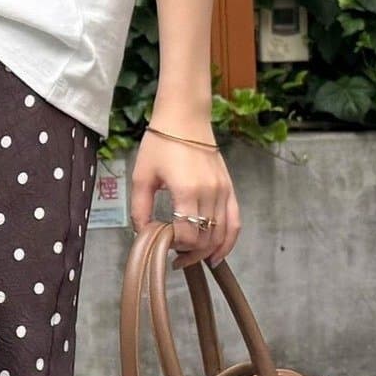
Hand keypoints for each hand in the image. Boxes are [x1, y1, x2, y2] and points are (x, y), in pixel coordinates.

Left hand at [130, 128, 240, 269]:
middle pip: (206, 239)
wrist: (184, 117)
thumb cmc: (160, 144)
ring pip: (222, 234)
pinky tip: (218, 254)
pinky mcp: (230, 188)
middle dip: (190, 254)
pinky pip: (235, 221)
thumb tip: (142, 234)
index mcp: (187, 191)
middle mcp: (210, 193)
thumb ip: (140, 209)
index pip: (188, 235)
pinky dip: (229, 241)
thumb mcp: (142, 177)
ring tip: (192, 258)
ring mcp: (223, 191)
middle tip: (174, 258)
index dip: (175, 247)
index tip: (162, 245)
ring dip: (207, 251)